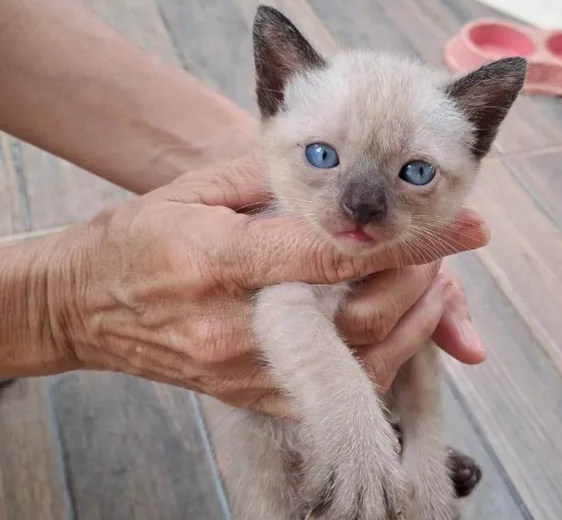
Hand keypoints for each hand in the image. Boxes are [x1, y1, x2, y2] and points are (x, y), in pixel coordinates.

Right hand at [49, 155, 488, 415]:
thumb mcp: (192, 190)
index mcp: (222, 262)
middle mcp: (238, 326)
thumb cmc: (136, 241)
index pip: (336, 252)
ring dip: (412, 324)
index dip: (408, 241)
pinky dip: (380, 362)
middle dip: (418, 280)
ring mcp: (246, 371)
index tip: (464, 226)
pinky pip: (333, 393)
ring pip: (357, 364)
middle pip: (359, 315)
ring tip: (433, 286)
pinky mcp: (249, 396)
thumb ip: (265, 178)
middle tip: (440, 250)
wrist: (87, 307)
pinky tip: (398, 328)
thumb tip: (333, 175)